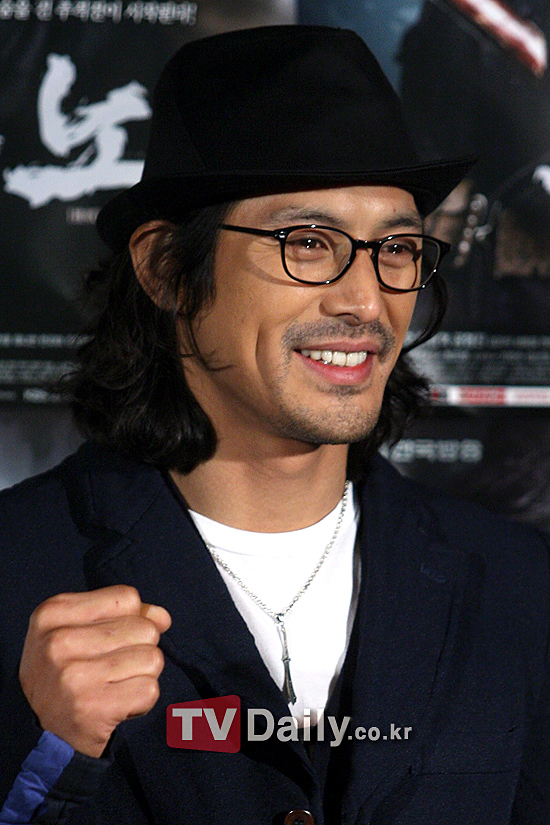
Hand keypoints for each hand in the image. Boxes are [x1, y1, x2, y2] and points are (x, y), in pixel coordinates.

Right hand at [19, 585, 171, 757]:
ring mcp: (74, 676)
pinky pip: (150, 689)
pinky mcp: (93, 708)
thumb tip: (163, 617)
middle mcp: (59, 642)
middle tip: (109, 671)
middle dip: (138, 649)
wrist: (39, 735)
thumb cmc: (65, 672)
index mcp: (52, 613)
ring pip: (152, 658)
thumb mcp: (77, 631)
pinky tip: (117, 706)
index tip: (106, 642)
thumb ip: (124, 615)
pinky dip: (142, 700)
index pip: (127, 598)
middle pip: (144, 628)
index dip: (129, 620)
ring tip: (113, 687)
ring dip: (142, 675)